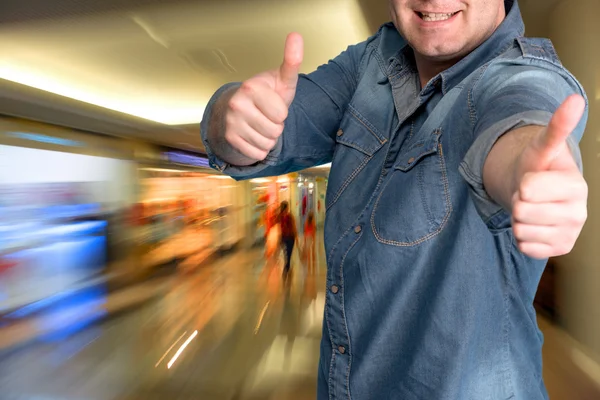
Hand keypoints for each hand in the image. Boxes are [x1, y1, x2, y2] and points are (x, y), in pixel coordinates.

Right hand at [223, 33, 303, 160]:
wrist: (240, 108)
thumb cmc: (266, 94)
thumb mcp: (281, 79)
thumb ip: (291, 61)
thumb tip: (296, 35)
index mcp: (251, 87)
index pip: (281, 114)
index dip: (281, 112)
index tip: (273, 104)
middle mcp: (237, 104)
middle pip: (275, 131)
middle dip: (275, 126)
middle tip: (266, 115)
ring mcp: (231, 122)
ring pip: (267, 144)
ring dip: (268, 138)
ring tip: (260, 124)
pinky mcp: (229, 138)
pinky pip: (257, 154)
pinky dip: (259, 149)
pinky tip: (253, 135)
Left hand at [512, 94, 586, 258]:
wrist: (535, 194)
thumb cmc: (538, 168)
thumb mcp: (542, 146)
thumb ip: (557, 127)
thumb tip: (575, 99)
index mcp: (577, 186)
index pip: (527, 189)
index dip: (522, 183)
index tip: (532, 180)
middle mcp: (580, 213)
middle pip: (521, 211)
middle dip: (518, 201)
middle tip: (529, 196)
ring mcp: (571, 233)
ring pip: (521, 230)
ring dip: (518, 219)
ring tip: (531, 208)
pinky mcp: (559, 250)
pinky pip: (524, 247)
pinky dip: (522, 237)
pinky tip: (533, 225)